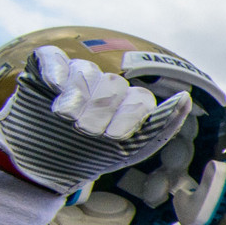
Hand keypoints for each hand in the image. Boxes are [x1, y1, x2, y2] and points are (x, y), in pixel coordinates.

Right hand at [0, 45, 194, 194]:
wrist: (39, 167)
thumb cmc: (88, 158)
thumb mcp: (129, 150)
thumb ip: (162, 125)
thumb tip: (186, 98)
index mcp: (127, 105)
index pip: (139, 99)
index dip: (129, 116)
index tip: (113, 138)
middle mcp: (104, 87)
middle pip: (114, 85)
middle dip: (102, 110)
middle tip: (86, 131)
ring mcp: (75, 76)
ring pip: (87, 71)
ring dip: (78, 95)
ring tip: (65, 117)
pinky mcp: (44, 69)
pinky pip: (53, 57)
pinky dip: (56, 68)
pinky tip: (54, 85)